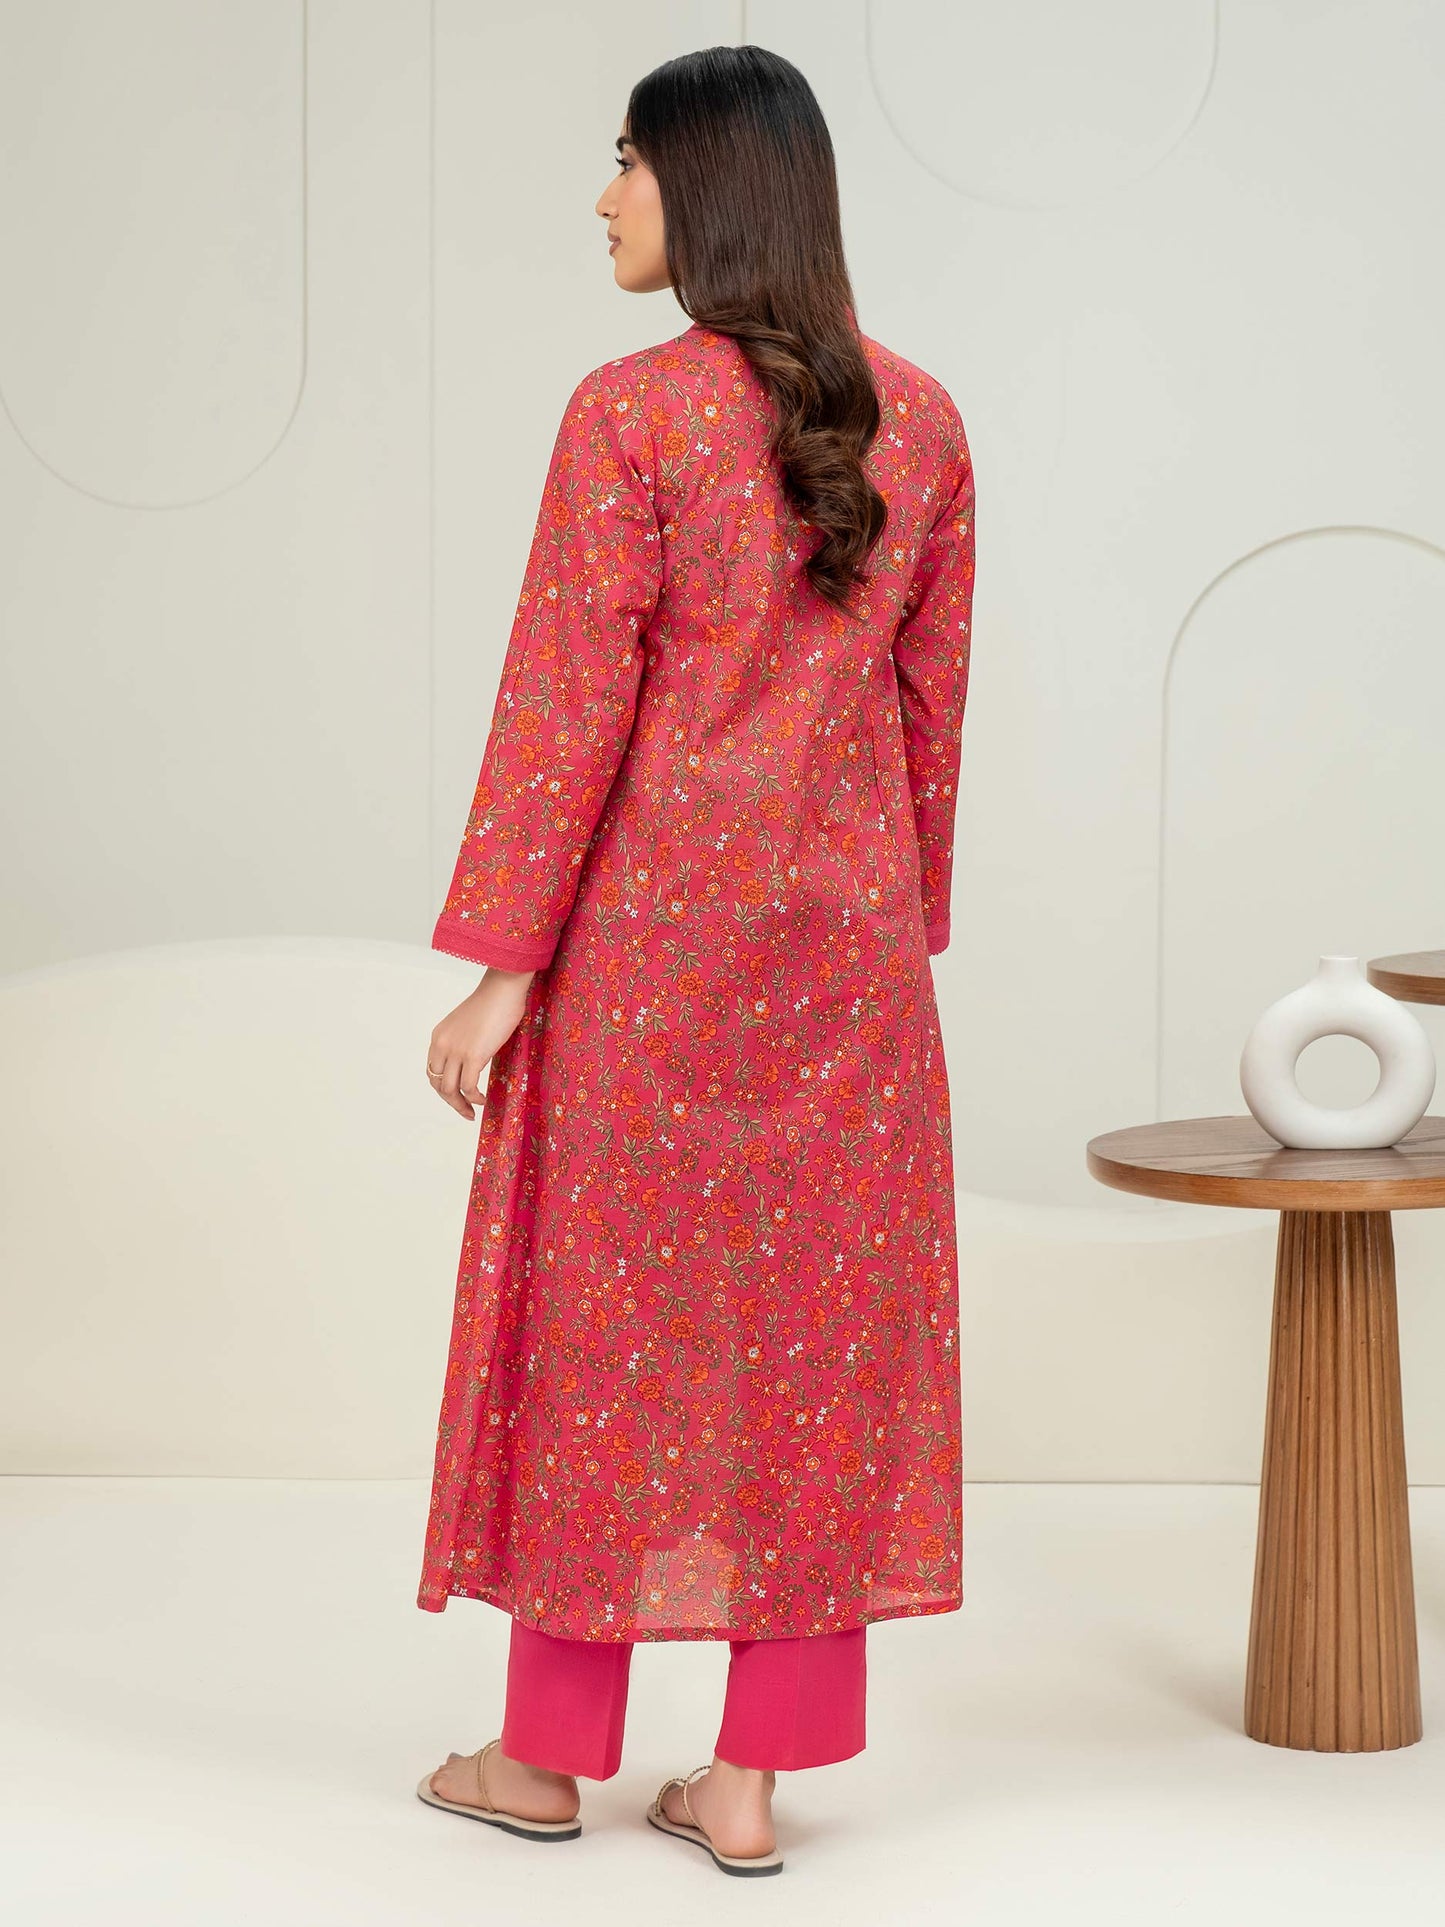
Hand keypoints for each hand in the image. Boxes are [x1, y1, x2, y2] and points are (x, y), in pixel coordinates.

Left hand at [426, 967, 535, 1118]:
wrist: (503, 990)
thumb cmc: (493, 1003)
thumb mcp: (468, 1025)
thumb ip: (463, 1043)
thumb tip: (473, 1062)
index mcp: (438, 1037)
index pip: (432, 1071)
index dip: (443, 1089)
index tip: (457, 1097)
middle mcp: (442, 1045)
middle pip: (437, 1084)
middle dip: (451, 1102)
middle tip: (466, 1111)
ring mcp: (456, 1051)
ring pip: (450, 1089)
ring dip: (461, 1105)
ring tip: (474, 1110)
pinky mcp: (473, 1055)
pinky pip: (468, 1086)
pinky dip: (474, 1098)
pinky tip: (483, 1100)